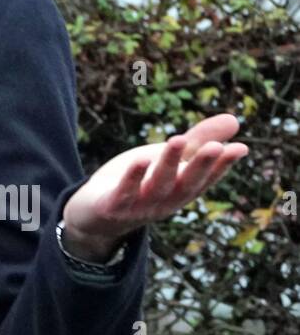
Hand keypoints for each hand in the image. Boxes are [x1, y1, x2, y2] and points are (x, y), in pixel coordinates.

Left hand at [63, 113, 248, 244]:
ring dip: (169, 164)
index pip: (205, 180)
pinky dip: (132, 177)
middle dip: (201, 166)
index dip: (222, 166)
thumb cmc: (138, 183)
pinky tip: (140, 159)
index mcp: (180, 191)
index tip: (240, 148)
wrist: (94, 216)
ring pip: (157, 185)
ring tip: (178, 140)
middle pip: (186, 184)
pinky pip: (124, 192)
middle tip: (217, 146)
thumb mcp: (168, 160)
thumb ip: (197, 141)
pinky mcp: (112, 207)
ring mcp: (139, 207)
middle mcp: (165, 202)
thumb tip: (235, 118)